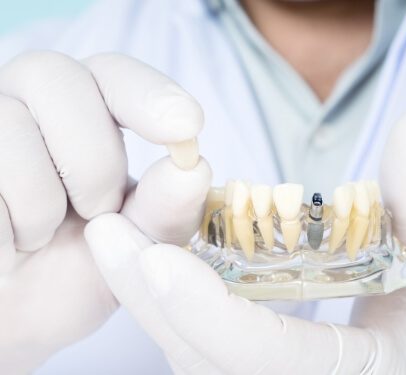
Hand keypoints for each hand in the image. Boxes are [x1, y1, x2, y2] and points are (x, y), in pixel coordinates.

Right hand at [0, 51, 209, 372]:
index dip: (150, 94)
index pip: (116, 74)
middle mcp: (29, 100)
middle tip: (96, 213)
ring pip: (8, 125)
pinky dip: (6, 226)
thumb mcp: (132, 241)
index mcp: (84, 109)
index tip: (186, 125)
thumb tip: (194, 169)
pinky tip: (8, 244)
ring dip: (42, 205)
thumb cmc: (77, 266)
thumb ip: (165, 208)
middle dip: (93, 162)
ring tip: (40, 237)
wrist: (17, 308)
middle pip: (61, 80)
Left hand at [86, 111, 405, 373]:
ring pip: (185, 348)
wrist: (405, 358)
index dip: (212, 318)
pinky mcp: (237, 362)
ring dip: (143, 293)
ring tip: (112, 235)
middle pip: (199, 357)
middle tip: (106, 232)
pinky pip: (191, 337)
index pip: (264, 360)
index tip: (160, 261)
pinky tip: (148, 253)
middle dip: (147, 298)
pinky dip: (162, 298)